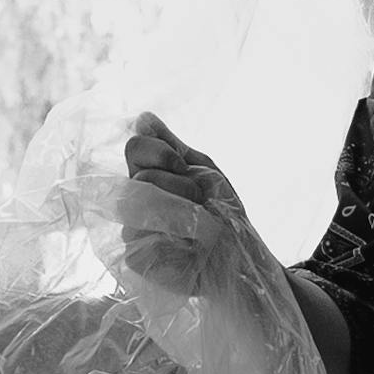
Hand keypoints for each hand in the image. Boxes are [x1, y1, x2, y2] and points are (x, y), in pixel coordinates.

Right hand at [120, 113, 274, 310]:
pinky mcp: (136, 257)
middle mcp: (135, 200)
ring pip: (137, 205)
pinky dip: (171, 238)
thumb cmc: (224, 213)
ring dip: (179, 212)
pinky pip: (139, 236)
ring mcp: (132, 229)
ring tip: (198, 228)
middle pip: (139, 176)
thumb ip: (171, 145)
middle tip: (201, 203)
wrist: (241, 256)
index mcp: (150, 175)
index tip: (186, 168)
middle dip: (179, 186)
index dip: (160, 153)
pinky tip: (187, 247)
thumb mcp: (204, 171)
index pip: (134, 148)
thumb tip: (142, 117)